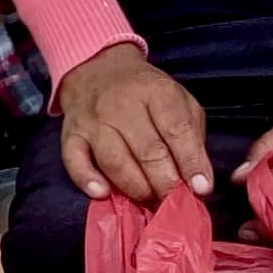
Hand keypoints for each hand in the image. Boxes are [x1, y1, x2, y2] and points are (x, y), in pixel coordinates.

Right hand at [57, 42, 211, 206]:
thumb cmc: (146, 93)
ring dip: (136, 189)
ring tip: (150, 200)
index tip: (200, 189)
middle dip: (165, 184)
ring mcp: (94, 121)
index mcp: (156, 92)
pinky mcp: (71, 135)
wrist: (98, 69)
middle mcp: (123, 105)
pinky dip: (88, 180)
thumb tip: (199, 183)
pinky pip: (75, 161)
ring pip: (115, 162)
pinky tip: (103, 193)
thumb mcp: (179, 101)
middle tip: (175, 203)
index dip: (190, 162)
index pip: (176, 130)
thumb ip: (192, 138)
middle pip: (148, 152)